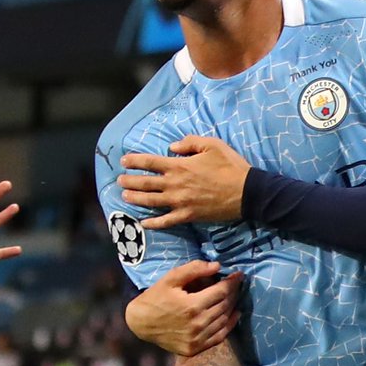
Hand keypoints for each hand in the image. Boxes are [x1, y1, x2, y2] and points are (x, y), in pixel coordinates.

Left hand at [117, 135, 251, 227]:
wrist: (247, 192)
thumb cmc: (230, 166)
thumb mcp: (212, 144)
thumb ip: (189, 142)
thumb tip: (171, 146)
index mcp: (180, 166)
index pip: (150, 162)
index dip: (134, 161)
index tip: (124, 161)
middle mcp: (175, 184)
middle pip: (145, 183)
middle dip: (130, 181)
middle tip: (119, 180)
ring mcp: (180, 202)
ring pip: (151, 201)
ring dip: (136, 199)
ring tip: (124, 197)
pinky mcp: (188, 216)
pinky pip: (166, 221)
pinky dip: (153, 223)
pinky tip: (143, 223)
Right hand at [124, 260, 239, 356]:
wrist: (141, 323)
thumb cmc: (155, 297)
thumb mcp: (171, 278)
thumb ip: (194, 269)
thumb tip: (217, 266)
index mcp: (191, 305)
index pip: (222, 291)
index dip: (232, 282)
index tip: (239, 275)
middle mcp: (197, 324)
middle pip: (225, 305)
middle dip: (233, 292)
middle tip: (236, 284)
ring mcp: (196, 339)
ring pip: (224, 320)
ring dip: (232, 306)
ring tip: (234, 296)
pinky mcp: (194, 348)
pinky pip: (219, 336)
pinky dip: (229, 325)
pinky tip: (234, 314)